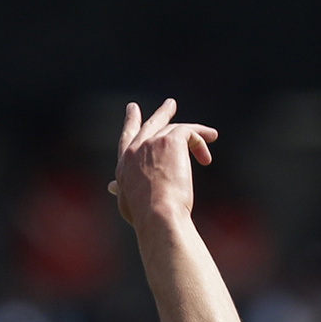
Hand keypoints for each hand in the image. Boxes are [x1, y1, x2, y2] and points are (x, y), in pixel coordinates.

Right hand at [108, 98, 216, 231]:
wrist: (158, 216)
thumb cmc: (145, 217)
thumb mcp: (127, 202)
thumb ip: (121, 188)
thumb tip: (111, 186)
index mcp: (124, 166)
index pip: (127, 139)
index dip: (131, 124)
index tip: (133, 110)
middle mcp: (134, 150)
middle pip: (150, 125)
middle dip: (162, 113)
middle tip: (170, 104)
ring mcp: (152, 142)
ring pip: (175, 128)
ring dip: (195, 132)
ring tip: (210, 134)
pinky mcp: (171, 139)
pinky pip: (189, 133)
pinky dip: (200, 143)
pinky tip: (206, 158)